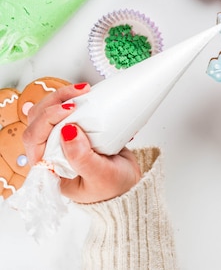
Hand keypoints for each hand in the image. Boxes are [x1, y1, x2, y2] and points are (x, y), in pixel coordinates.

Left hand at [23, 83, 140, 202]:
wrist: (129, 185)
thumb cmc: (112, 188)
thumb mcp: (100, 176)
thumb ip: (82, 159)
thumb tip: (67, 131)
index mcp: (48, 167)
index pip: (34, 137)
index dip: (48, 118)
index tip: (70, 109)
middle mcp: (50, 151)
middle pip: (38, 118)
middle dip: (55, 100)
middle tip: (80, 92)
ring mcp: (61, 138)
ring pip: (50, 110)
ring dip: (63, 96)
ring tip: (85, 89)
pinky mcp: (75, 128)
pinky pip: (66, 108)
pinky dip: (75, 97)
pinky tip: (89, 94)